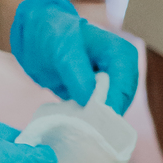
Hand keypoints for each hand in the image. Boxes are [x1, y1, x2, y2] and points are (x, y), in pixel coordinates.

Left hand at [9, 0, 139, 114]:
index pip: (124, 87)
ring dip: (97, 119)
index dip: (110, 106)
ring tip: (78, 125)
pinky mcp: (100, 95)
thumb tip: (90, 100)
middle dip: (105, 115)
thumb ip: (78, 75)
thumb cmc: (54, 35)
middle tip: (84, 128)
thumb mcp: (63, 51)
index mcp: (122, 55)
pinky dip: (89, 119)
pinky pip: (100, 113)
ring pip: (113, 111)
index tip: (92, 122)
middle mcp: (123, 71)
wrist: (38, 36)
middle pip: (121, 102)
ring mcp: (113, 84)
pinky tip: (76, 121)